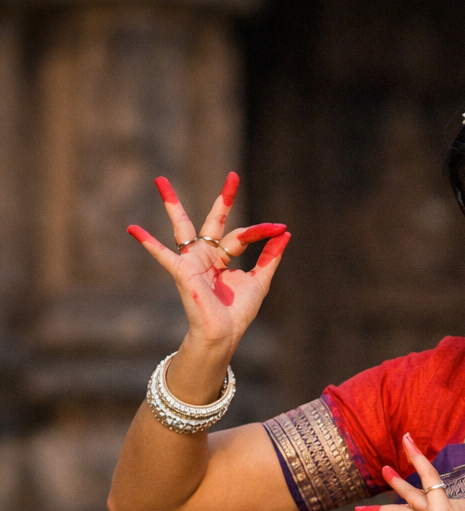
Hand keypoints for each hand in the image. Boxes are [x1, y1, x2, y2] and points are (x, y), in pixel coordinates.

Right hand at [127, 172, 290, 350]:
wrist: (224, 334)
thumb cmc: (238, 312)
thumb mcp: (260, 280)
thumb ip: (270, 257)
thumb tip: (285, 233)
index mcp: (223, 257)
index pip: (242, 236)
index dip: (261, 232)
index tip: (280, 227)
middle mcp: (206, 255)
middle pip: (214, 221)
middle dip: (224, 200)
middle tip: (233, 176)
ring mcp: (192, 261)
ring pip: (182, 227)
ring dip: (172, 204)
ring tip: (160, 181)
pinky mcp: (182, 272)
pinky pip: (163, 255)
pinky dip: (148, 243)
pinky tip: (133, 229)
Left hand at [354, 434, 464, 510]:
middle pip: (417, 505)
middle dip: (400, 495)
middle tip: (387, 474)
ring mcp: (448, 508)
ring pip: (415, 497)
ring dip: (398, 485)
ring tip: (385, 470)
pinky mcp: (443, 505)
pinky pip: (429, 476)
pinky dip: (417, 459)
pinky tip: (407, 443)